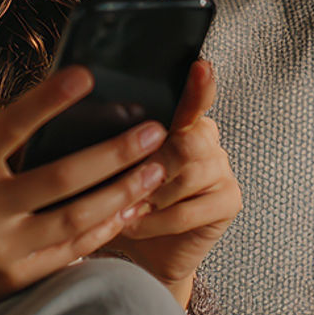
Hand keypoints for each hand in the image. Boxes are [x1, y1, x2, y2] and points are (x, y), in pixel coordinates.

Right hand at [0, 66, 170, 314]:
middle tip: (154, 131)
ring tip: (156, 168)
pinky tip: (135, 206)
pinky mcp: (21, 275)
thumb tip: (45, 98)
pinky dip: (108, 226)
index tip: (86, 74)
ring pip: (77, 216)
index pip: (11, 126)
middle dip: (114, 152)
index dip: (48, 99)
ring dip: (123, 191)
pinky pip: (75, 248)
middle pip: (61, 176)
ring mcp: (4, 245)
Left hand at [99, 60, 241, 300]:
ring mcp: (223, 168)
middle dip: (150, 166)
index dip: (199, 85)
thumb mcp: (110, 165)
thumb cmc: (121, 197)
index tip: (201, 66)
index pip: (194, 99)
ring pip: (186, 176)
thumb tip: (83, 118)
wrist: (142, 248)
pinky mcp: (229, 201)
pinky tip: (136, 224)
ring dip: (148, 197)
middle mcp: (207, 138)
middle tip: (124, 184)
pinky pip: (190, 210)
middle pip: (186, 142)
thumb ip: (111, 142)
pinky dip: (157, 221)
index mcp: (181, 121)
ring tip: (124, 208)